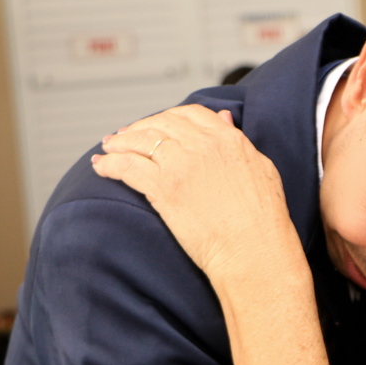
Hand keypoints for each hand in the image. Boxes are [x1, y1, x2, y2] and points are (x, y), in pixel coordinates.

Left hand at [92, 105, 300, 279]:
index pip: (191, 113)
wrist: (253, 251)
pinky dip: (110, 165)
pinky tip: (101, 167)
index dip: (170, 116)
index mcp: (228, 139)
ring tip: (108, 149)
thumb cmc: (264, 221)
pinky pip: (127, 167)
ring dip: (120, 143)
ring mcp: (181, 164)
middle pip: (161, 123)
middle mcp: (203, 145)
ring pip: (140, 141)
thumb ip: (239, 141)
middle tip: (126, 136)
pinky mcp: (163, 187)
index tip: (159, 124)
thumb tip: (224, 119)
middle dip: (140, 127)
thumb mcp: (262, 169)